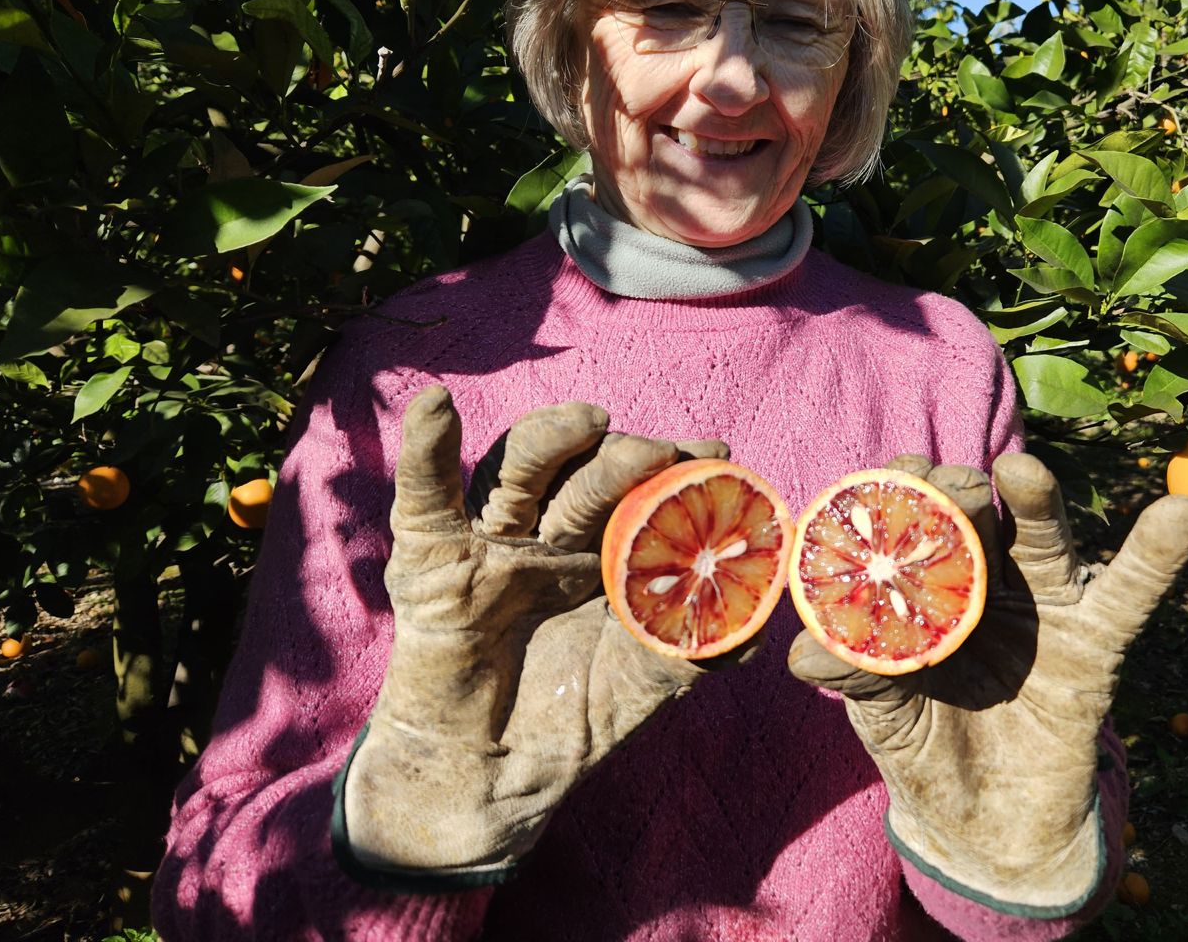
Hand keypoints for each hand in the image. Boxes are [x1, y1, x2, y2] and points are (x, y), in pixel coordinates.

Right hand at [342, 386, 737, 875]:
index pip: (641, 489)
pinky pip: (424, 497)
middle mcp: (549, 533)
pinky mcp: (432, 560)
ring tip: (591, 420)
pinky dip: (425, 450)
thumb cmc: (574, 721)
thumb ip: (698, 646)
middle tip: (662, 455)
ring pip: (520, 469)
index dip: (678, 467)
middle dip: (627, 456)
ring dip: (554, 436)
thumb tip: (762, 617)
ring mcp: (491, 541)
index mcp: (602, 550)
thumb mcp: (647, 683)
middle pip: (584, 471)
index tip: (719, 454)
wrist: (493, 781)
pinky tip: (436, 407)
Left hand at [788, 453, 1187, 911]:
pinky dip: (1156, 554)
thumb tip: (803, 656)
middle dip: (956, 491)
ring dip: (1036, 500)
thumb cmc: (928, 752)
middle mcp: (983, 577)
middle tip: (943, 486)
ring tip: (1021, 473)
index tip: (879, 487)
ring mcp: (1042, 603)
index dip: (894, 497)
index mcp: (922, 585)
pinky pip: (1128, 592)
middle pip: (973, 513)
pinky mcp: (1094, 642)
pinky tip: (1181, 516)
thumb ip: (856, 677)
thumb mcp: (886, 717)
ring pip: (1042, 537)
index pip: (908, 519)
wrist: (991, 832)